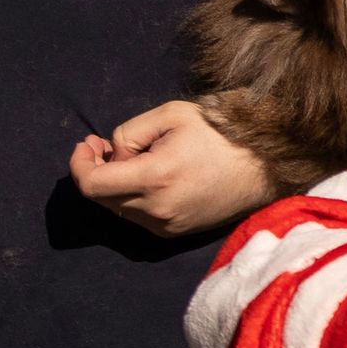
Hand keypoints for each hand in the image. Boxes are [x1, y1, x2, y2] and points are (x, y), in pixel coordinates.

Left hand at [68, 98, 277, 236]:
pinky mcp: (176, 232)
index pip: (91, 185)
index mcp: (154, 178)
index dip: (79, 164)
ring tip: (129, 159)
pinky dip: (133, 197)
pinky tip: (148, 177)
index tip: (88, 143)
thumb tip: (115, 156)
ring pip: (118, 209)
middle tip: (103, 146)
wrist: (267, 164)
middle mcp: (156, 209)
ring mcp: (167, 225)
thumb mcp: (171, 115)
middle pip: (101, 198)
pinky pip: (139, 217)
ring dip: (114, 184)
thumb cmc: (221, 133)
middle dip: (94, 170)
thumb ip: (130, 132)